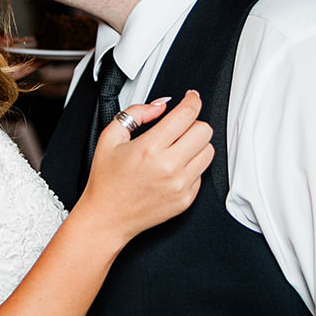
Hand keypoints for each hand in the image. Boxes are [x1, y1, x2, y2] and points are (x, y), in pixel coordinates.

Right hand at [75, 90, 213, 245]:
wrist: (107, 217)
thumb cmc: (107, 180)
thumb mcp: (111, 137)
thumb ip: (137, 113)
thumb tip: (160, 106)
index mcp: (150, 148)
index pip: (187, 114)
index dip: (192, 100)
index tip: (191, 98)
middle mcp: (169, 167)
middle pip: (204, 130)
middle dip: (193, 123)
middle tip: (180, 126)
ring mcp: (180, 185)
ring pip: (209, 151)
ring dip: (196, 144)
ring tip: (177, 147)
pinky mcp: (186, 199)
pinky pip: (202, 173)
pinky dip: (192, 166)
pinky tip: (174, 168)